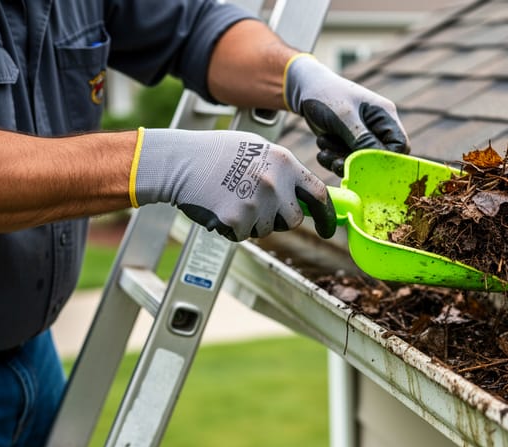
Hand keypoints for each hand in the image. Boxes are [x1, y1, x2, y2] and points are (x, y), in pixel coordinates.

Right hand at [131, 128, 336, 241]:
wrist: (179, 162)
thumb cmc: (217, 153)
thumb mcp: (258, 149)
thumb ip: (284, 171)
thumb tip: (310, 194)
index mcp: (284, 162)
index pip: (319, 194)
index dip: (326, 215)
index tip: (328, 228)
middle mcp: (275, 183)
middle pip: (293, 220)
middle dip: (280, 219)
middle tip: (258, 207)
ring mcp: (257, 203)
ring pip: (266, 229)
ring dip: (252, 222)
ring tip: (232, 199)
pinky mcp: (238, 220)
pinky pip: (243, 235)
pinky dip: (233, 228)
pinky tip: (219, 207)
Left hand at [284, 54, 408, 174]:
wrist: (303, 89)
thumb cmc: (326, 95)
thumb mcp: (344, 116)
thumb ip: (362, 139)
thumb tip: (378, 163)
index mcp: (385, 116)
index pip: (400, 146)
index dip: (386, 160)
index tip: (364, 165)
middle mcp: (378, 128)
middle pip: (379, 158)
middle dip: (356, 162)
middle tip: (336, 161)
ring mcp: (363, 137)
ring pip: (360, 163)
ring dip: (340, 160)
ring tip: (324, 145)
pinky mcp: (349, 144)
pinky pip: (347, 162)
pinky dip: (333, 160)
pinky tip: (322, 149)